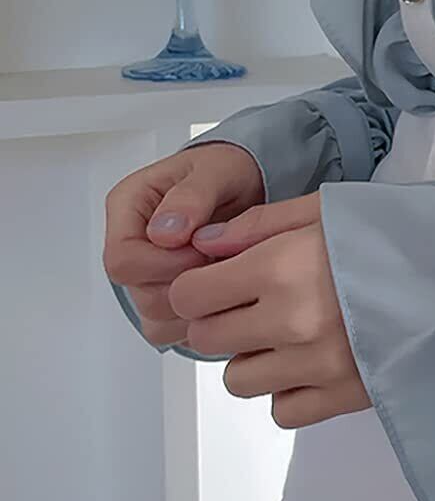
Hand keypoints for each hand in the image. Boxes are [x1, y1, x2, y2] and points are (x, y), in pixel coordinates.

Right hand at [103, 143, 265, 347]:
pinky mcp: (164, 295)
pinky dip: (199, 322)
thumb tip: (164, 232)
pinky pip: (171, 330)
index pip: (123, 259)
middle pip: (138, 294)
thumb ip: (191, 197)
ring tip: (224, 277)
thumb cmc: (227, 171)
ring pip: (153, 318)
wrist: (246, 182)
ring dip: (194, 307)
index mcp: (128, 207)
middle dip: (185, 286)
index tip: (202, 251)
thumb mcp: (217, 170)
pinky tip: (222, 297)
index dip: (164, 265)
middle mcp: (131, 243)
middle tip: (220, 264)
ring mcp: (146, 274)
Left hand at [170, 195, 370, 429]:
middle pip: (208, 338)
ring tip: (287, 334)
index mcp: (282, 267)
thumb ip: (259, 224)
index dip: (198, 286)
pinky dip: (288, 391)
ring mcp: (317, 366)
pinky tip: (312, 362)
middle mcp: (292, 321)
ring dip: (252, 358)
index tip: (216, 281)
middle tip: (255, 303)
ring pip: (238, 380)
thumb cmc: (404, 235)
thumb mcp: (331, 208)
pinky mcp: (344, 397)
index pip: (191, 296)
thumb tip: (203, 244)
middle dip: (221, 320)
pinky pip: (282, 411)